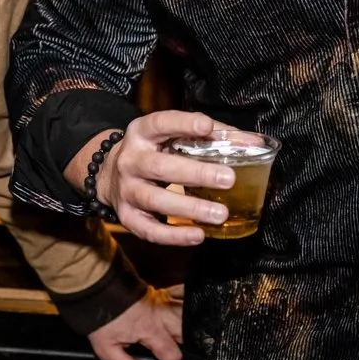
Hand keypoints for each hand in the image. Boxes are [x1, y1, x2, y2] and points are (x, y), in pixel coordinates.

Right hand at [69, 109, 239, 245]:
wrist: (109, 175)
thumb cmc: (154, 152)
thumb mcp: (170, 136)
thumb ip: (207, 137)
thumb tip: (249, 143)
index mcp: (142, 133)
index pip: (161, 123)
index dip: (183, 124)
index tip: (207, 127)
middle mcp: (130, 160)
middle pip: (160, 167)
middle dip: (195, 173)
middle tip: (228, 178)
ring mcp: (126, 190)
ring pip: (155, 201)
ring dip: (189, 208)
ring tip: (220, 214)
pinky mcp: (126, 216)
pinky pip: (149, 230)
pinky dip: (174, 236)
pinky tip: (198, 235)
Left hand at [86, 286, 183, 359]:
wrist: (95, 289)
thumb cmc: (100, 318)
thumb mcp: (106, 350)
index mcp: (150, 329)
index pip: (172, 355)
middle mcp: (161, 314)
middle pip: (187, 333)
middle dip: (185, 348)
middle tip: (171, 358)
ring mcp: (162, 301)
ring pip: (187, 314)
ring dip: (187, 327)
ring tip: (178, 340)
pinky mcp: (158, 292)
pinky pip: (180, 298)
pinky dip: (183, 308)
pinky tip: (179, 315)